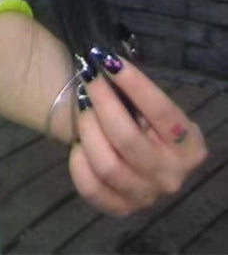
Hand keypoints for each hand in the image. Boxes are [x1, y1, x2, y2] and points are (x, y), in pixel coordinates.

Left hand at [68, 61, 207, 215]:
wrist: (137, 155)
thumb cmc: (145, 120)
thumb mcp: (151, 107)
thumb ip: (135, 91)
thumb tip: (103, 62)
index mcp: (189, 146)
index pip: (161, 111)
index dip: (132, 83)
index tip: (106, 59)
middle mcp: (172, 175)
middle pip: (128, 140)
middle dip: (102, 102)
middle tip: (88, 77)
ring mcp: (147, 196)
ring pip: (108, 165)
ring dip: (88, 129)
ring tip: (83, 107)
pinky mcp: (121, 208)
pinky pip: (91, 188)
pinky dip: (78, 162)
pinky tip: (78, 144)